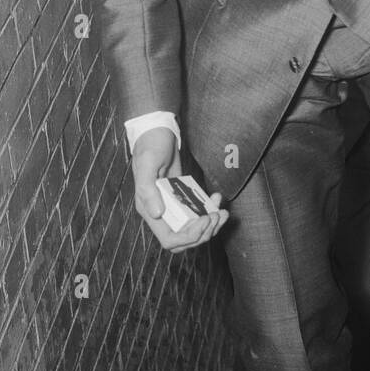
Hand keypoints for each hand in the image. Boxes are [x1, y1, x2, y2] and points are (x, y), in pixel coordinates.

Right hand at [131, 127, 228, 252]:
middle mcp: (161, 212)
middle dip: (205, 232)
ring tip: (222, 210)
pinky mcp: (182, 197)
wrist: (157, 131)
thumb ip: (147, 190)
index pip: (170, 240)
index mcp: (149, 210)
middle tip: (218, 215)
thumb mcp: (147, 164)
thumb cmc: (150, 145)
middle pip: (185, 239)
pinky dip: (210, 210)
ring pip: (194, 228)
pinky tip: (217, 197)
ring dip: (211, 224)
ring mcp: (173, 205)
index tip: (204, 219)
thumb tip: (157, 214)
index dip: (189, 236)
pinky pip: (197, 212)